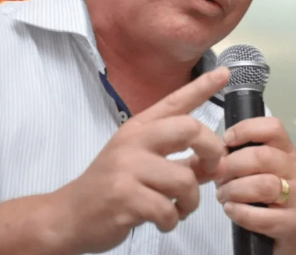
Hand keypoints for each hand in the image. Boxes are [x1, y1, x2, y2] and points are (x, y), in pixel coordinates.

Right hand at [52, 66, 229, 253]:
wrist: (70, 215)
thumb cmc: (112, 187)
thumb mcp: (144, 165)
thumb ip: (181, 161)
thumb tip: (216, 164)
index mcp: (139, 127)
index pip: (176, 101)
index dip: (202, 87)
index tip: (225, 73)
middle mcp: (134, 140)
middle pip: (190, 128)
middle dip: (212, 152)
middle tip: (211, 171)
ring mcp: (127, 166)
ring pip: (185, 180)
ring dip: (191, 202)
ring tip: (180, 209)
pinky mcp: (124, 196)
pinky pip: (167, 209)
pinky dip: (172, 221)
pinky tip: (163, 221)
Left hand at [214, 117, 295, 254]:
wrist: (276, 235)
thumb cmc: (259, 197)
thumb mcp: (250, 172)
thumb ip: (233, 158)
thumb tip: (209, 155)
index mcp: (286, 151)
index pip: (274, 127)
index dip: (246, 129)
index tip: (225, 141)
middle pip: (264, 156)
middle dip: (232, 165)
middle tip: (217, 176)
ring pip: (264, 185)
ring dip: (235, 190)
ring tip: (222, 196)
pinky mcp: (293, 223)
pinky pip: (263, 216)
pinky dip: (241, 212)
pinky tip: (230, 210)